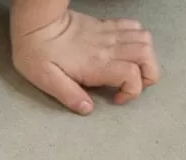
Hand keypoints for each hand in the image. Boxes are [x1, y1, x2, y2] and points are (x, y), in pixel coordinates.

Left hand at [11, 10, 158, 113]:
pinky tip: (127, 50)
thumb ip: (69, 96)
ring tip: (133, 70)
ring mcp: (108, 34)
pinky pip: (133, 26)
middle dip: (148, 74)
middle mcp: (107, 47)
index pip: (132, 74)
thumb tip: (87, 108)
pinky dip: (138, 39)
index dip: (132, 91)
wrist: (36, 24)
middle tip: (133, 86)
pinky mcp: (105, 25)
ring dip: (146, 57)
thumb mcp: (47, 81)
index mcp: (95, 64)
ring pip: (145, 39)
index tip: (117, 99)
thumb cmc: (37, 53)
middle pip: (146, 55)